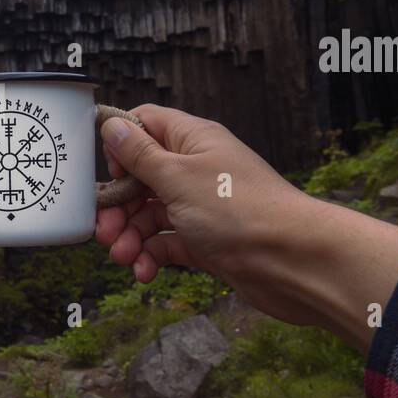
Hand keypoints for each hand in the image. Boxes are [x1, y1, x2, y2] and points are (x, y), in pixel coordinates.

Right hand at [95, 105, 397, 351]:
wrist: (293, 261)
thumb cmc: (239, 210)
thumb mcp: (178, 177)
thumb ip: (140, 154)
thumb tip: (111, 125)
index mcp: (193, 141)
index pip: (146, 125)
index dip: (120, 146)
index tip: (109, 174)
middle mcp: (197, 170)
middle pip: (141, 178)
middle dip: (119, 206)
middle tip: (105, 232)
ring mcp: (202, 207)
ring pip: (150, 215)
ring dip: (131, 236)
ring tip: (124, 258)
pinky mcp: (206, 242)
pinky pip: (167, 244)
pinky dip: (151, 257)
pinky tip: (144, 272)